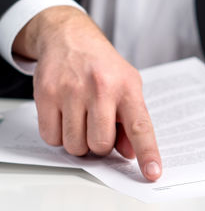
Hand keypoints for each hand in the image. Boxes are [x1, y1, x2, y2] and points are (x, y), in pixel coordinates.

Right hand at [13, 6, 161, 180]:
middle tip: (98, 127)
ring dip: (79, 141)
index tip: (152, 173)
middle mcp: (100, 88)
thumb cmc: (104, 68)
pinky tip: (64, 116)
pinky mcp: (46, 94)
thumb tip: (130, 154)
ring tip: (82, 120)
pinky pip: (52, 138)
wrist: (70, 38)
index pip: (140, 127)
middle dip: (100, 145)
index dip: (148, 153)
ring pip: (75, 146)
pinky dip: (58, 135)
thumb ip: (132, 121)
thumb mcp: (128, 87)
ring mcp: (71, 91)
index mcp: (127, 88)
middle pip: (100, 144)